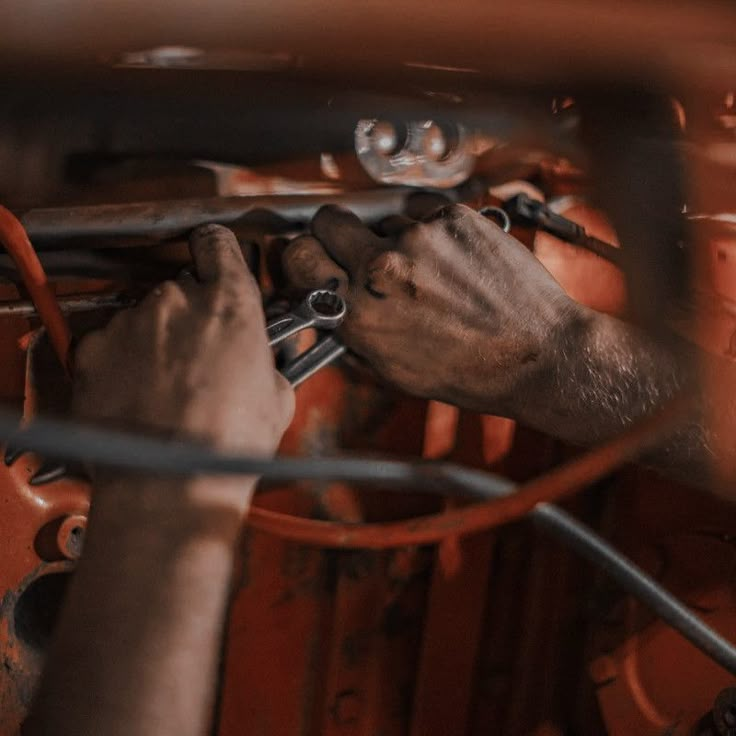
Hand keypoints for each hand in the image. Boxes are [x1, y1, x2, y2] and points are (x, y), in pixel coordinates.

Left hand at [74, 224, 293, 454]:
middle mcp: (176, 301)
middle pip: (181, 289)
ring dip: (157, 341)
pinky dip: (123, 361)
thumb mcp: (278, 397)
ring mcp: (130, 323)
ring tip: (168, 388)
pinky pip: (112, 343)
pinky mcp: (94, 349)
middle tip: (201, 357)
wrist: (170, 483)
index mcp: (229, 303)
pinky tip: (139, 396)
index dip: (217, 254)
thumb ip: (267, 360)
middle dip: (191, 317)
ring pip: (146, 318)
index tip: (215, 264)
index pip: (217, 244)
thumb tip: (261, 360)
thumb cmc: (227, 444)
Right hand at [283, 204, 584, 414]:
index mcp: (360, 313)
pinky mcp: (454, 218)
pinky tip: (453, 259)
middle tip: (356, 248)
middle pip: (328, 220)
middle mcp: (383, 269)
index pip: (297, 256)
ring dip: (394, 238)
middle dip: (336, 234)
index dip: (303, 257)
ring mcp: (420, 237)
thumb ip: (352, 332)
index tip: (314, 258)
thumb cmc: (472, 371)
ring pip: (382, 218)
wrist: (538, 354)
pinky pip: (422, 212)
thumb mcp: (393, 370)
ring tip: (428, 270)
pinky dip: (431, 230)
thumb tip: (328, 305)